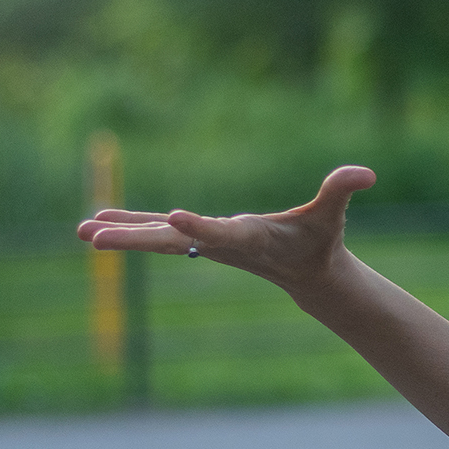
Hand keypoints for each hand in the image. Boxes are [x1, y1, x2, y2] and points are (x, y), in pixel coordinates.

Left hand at [77, 166, 377, 294]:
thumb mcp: (333, 215)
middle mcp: (219, 244)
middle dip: (132, 239)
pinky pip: (158, 231)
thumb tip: (366, 173)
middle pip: (169, 242)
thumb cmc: (321, 241)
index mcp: (247, 237)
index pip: (218, 233)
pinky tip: (99, 220)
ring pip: (156, 238)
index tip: (173, 216)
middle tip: (94, 236)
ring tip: (82, 230)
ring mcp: (205, 243)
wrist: (308, 275)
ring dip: (120, 233)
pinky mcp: (199, 239)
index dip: (197, 226)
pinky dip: (130, 224)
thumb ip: (343, 190)